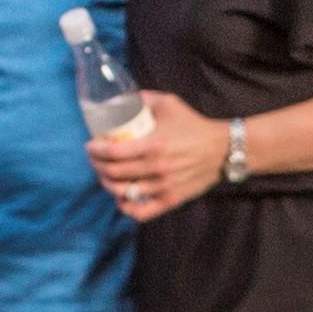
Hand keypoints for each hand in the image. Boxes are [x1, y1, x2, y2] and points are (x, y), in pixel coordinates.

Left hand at [87, 99, 225, 219]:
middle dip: (97, 165)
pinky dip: (126, 207)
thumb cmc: (193, 125)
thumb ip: (144, 99)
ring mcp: (163, 186)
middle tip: (95, 158)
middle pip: (113, 173)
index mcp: (154, 144)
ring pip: (123, 192)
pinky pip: (141, 212)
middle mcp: (156, 168)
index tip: (90, 145)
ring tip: (105, 175)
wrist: (222, 149)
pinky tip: (121, 198)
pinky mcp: (171, 200)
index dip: (95, 150)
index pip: (113, 152)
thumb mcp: (169, 103)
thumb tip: (121, 99)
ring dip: (107, 184)